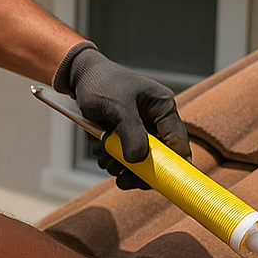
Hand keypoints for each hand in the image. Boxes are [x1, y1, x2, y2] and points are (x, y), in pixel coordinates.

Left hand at [56, 44, 190, 186]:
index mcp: (164, 107)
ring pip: (139, 161)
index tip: (155, 181)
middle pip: (159, 159)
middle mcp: (157, 120)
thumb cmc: (101, 83)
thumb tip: (138, 161)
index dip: (171, 166)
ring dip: (120, 165)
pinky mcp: (127, 135)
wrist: (79, 76)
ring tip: (103, 155)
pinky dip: (111, 159)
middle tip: (121, 179)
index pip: (178, 144)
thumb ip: (131, 133)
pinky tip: (100, 151)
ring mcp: (142, 129)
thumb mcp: (118, 107)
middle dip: (137, 170)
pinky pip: (124, 157)